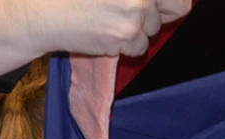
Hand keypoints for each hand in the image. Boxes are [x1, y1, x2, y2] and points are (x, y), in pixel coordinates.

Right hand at [27, 0, 191, 57]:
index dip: (167, 0)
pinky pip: (139, 47)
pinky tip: (104, 33)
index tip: (161, 4)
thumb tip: (153, 2)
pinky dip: (124, 46)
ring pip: (153, 29)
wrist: (47, 12)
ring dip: (136, 30)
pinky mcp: (127, 33)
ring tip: (108, 20)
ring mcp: (136, 9)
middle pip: (177, 6)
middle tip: (138, 16)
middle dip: (162, 13)